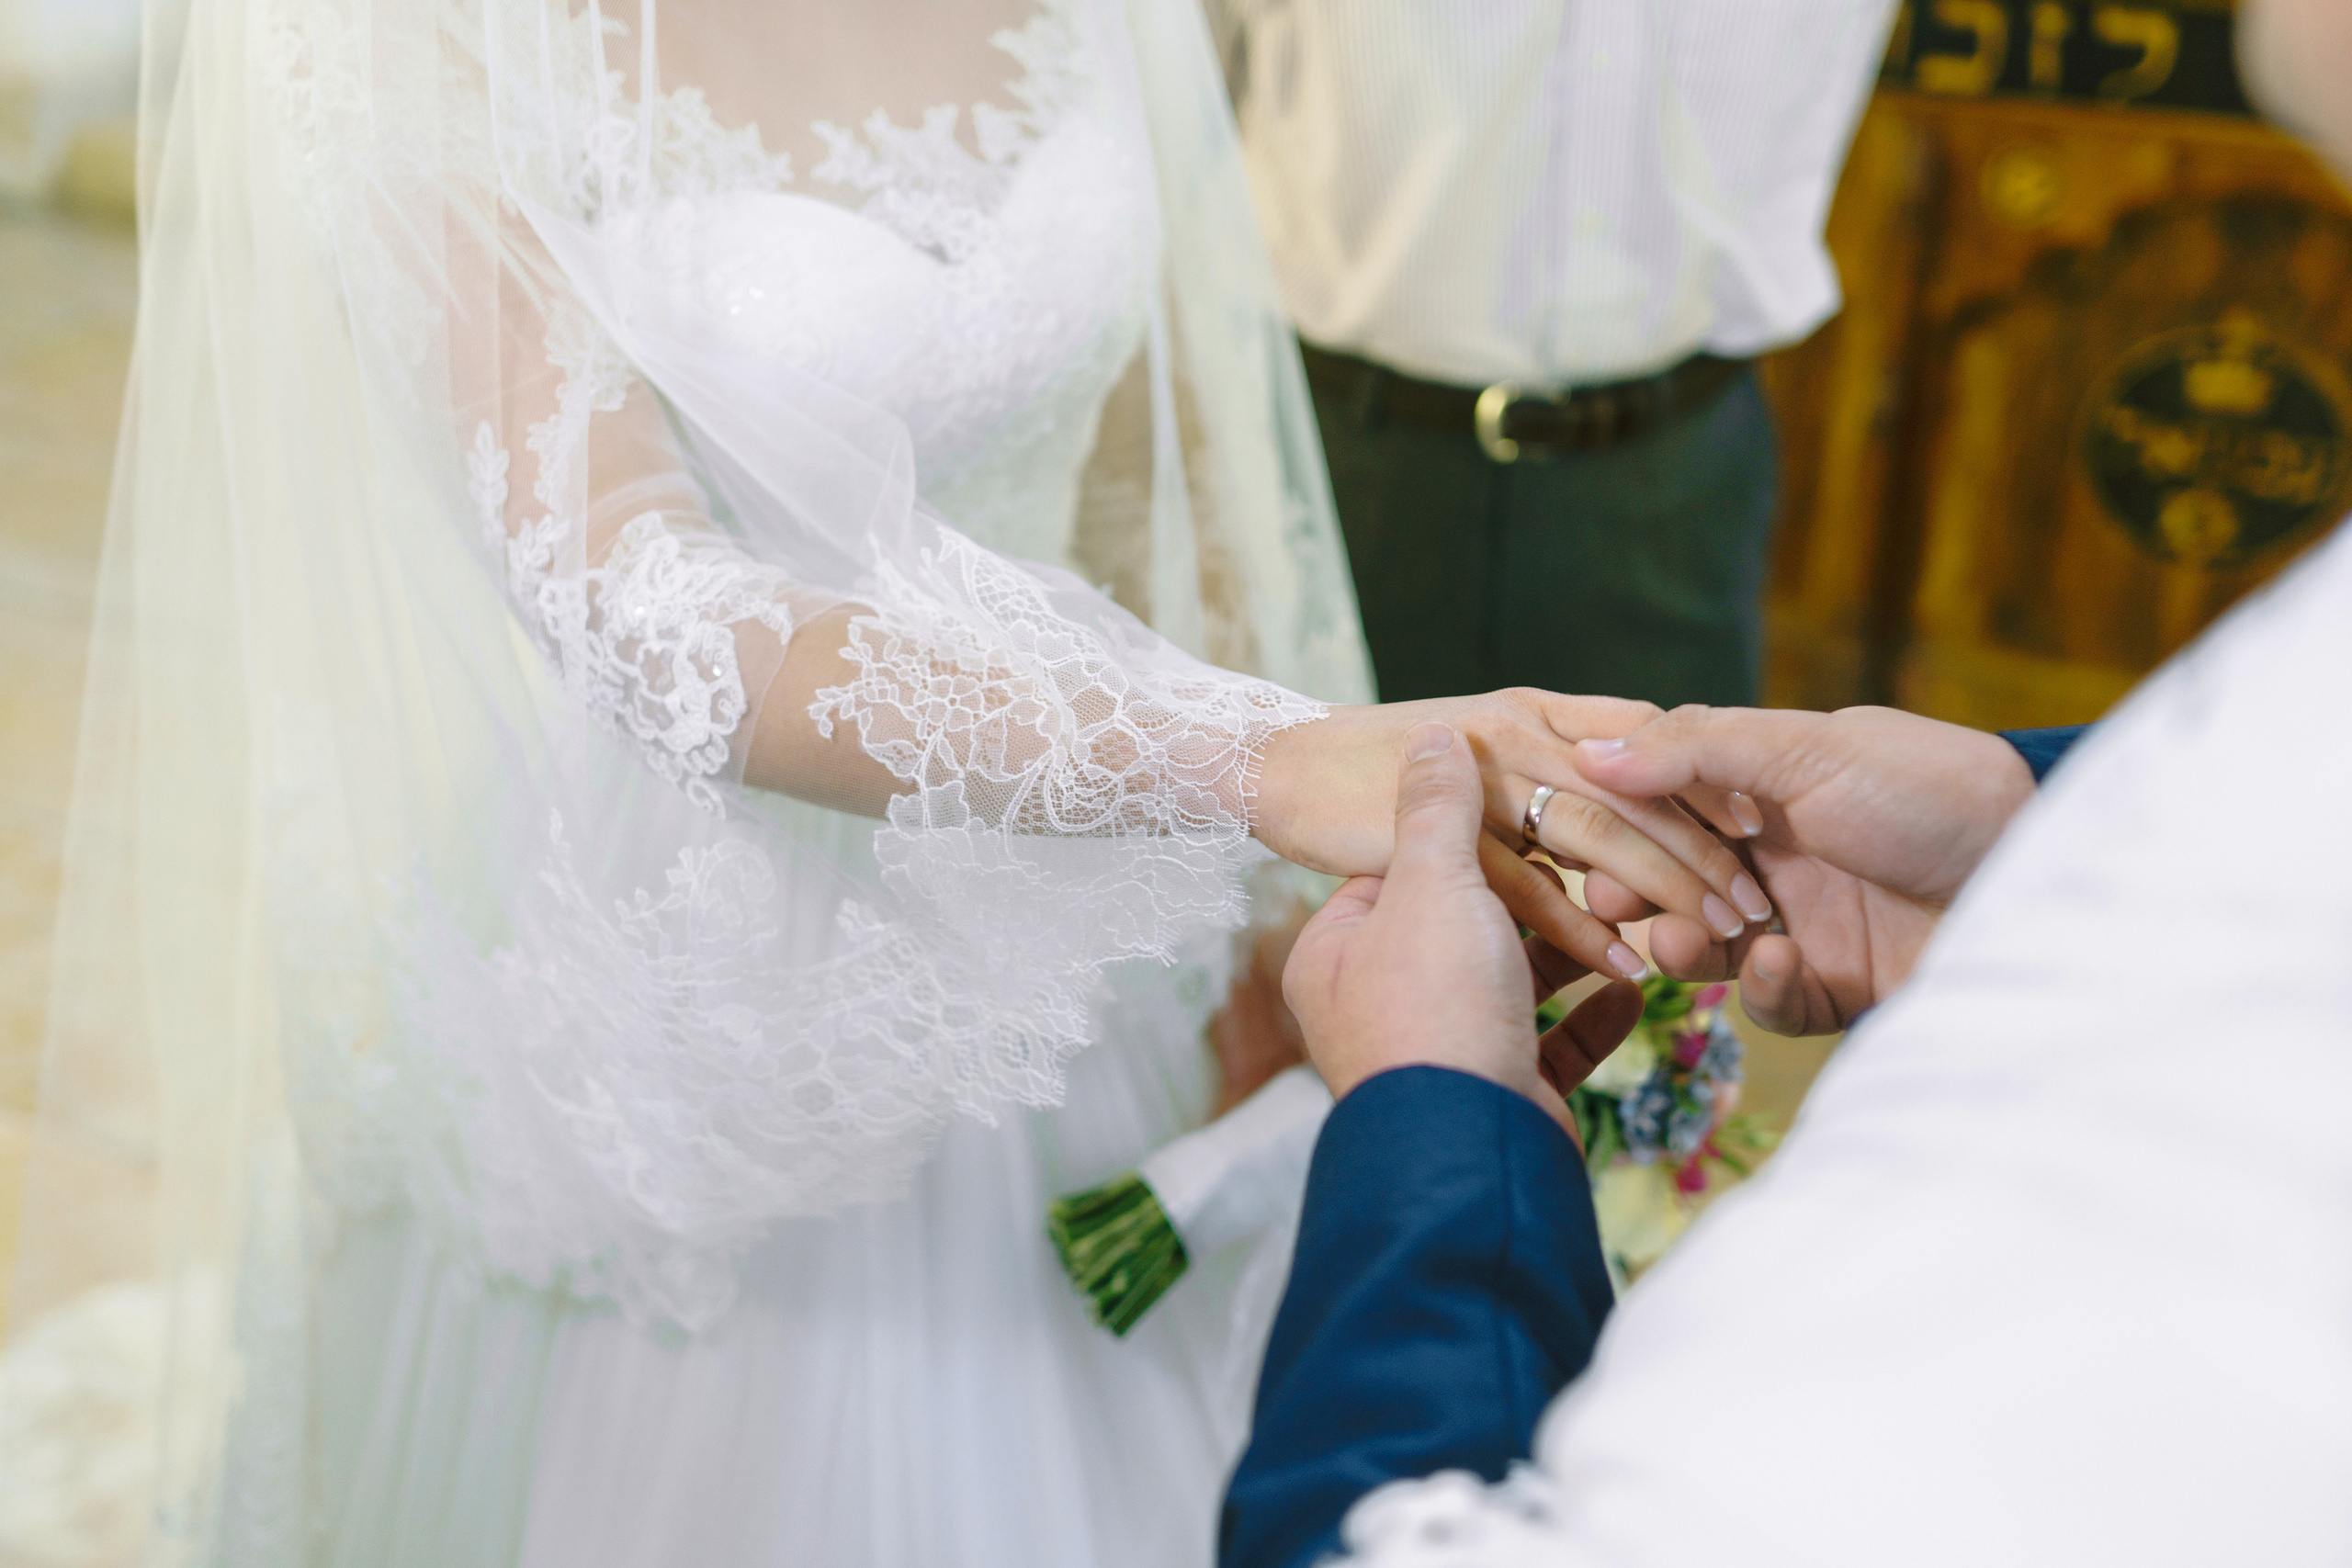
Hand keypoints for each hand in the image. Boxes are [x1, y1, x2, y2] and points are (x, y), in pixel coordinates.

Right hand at [1257, 691, 1774, 986]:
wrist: (1273, 765)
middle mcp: (1519, 735)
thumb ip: (1541, 760)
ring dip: (1664, 890)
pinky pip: (1529, 889)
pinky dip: (1580, 930)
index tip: (1759, 822)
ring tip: (1717, 935)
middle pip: (1636, 792)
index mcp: (1532, 710)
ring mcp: (1482, 785)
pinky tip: (1622, 968)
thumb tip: (1598, 790)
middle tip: (1760, 900)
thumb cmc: (1367, 761)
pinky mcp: (1443, 840)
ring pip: (1598, 837)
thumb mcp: (1474, 741)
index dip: (1704, 776)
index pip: (1642, 733)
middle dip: (1705, 848)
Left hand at [1282, 722, 1647, 1135]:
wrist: (1469, 1150)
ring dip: (1578, 953)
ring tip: (1633, 921)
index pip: (1405, 866)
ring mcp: (1439, 1052)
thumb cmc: (1433, 1009)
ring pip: (1515, 982)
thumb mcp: (1431, 883)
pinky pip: (1551, 1042)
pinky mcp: (1497, 1093)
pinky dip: (1595, 1016)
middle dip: (1542, 899)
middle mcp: (1377, 1002)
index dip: (1474, 834)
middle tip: (1598, 865)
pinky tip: (1638, 991)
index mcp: (1338, 949)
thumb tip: (1434, 733)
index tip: (1536, 812)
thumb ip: (1437, 806)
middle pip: (1468, 925)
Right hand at [1571, 705, 2035, 1034]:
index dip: (1624, 822)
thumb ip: (1696, 748)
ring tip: (1678, 943)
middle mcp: (1781, 855)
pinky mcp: (1840, 986)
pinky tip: (1776, 961)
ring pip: (1711, 945)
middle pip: (1677, 878)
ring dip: (1683, 942)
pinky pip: (1772, 998)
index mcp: (1770, 787)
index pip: (1670, 805)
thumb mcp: (1807, 749)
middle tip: (1615, 901)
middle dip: (1640, 890)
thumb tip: (1592, 750)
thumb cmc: (1931, 791)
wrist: (2035, 873)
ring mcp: (1809, 922)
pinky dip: (1761, 986)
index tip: (1583, 834)